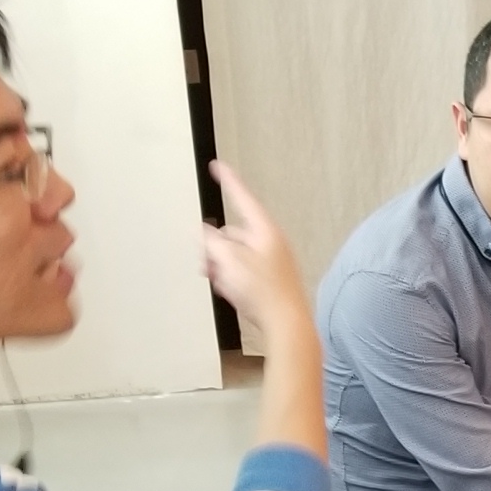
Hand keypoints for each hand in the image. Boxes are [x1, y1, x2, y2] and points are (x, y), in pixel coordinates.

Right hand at [200, 161, 311, 343]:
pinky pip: (240, 273)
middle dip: (215, 249)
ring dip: (221, 268)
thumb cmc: (265, 292)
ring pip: (233, 256)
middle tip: (210, 265)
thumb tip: (204, 233)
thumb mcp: (229, 260)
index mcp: (264, 231)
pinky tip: (233, 293)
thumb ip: (212, 241)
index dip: (228, 181)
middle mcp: (269, 243)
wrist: (287, 325)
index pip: (242, 198)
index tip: (218, 166)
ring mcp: (270, 262)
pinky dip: (231, 280)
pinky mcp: (268, 280)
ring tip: (226, 285)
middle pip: (231, 234)